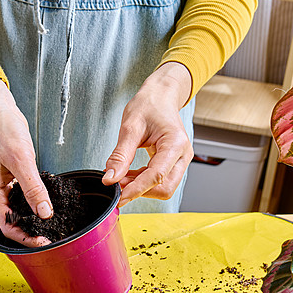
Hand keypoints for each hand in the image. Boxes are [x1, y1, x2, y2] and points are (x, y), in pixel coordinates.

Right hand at [0, 76, 51, 247]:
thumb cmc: (1, 129)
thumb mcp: (20, 159)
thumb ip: (33, 188)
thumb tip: (44, 213)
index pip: (8, 226)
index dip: (25, 238)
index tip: (44, 243)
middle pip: (14, 222)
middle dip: (32, 232)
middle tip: (53, 237)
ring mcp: (6, 184)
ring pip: (21, 210)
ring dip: (35, 218)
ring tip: (54, 224)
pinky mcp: (14, 176)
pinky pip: (25, 195)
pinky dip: (37, 201)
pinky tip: (49, 202)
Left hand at [103, 62, 193, 206]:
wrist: (160, 97)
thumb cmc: (149, 105)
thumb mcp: (130, 127)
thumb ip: (120, 155)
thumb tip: (110, 178)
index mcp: (175, 143)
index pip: (157, 175)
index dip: (137, 189)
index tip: (119, 196)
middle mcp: (183, 155)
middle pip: (165, 188)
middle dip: (141, 191)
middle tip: (118, 185)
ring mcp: (180, 161)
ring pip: (163, 188)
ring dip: (141, 188)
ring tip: (121, 178)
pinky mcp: (173, 164)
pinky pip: (160, 181)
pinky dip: (143, 183)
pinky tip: (128, 175)